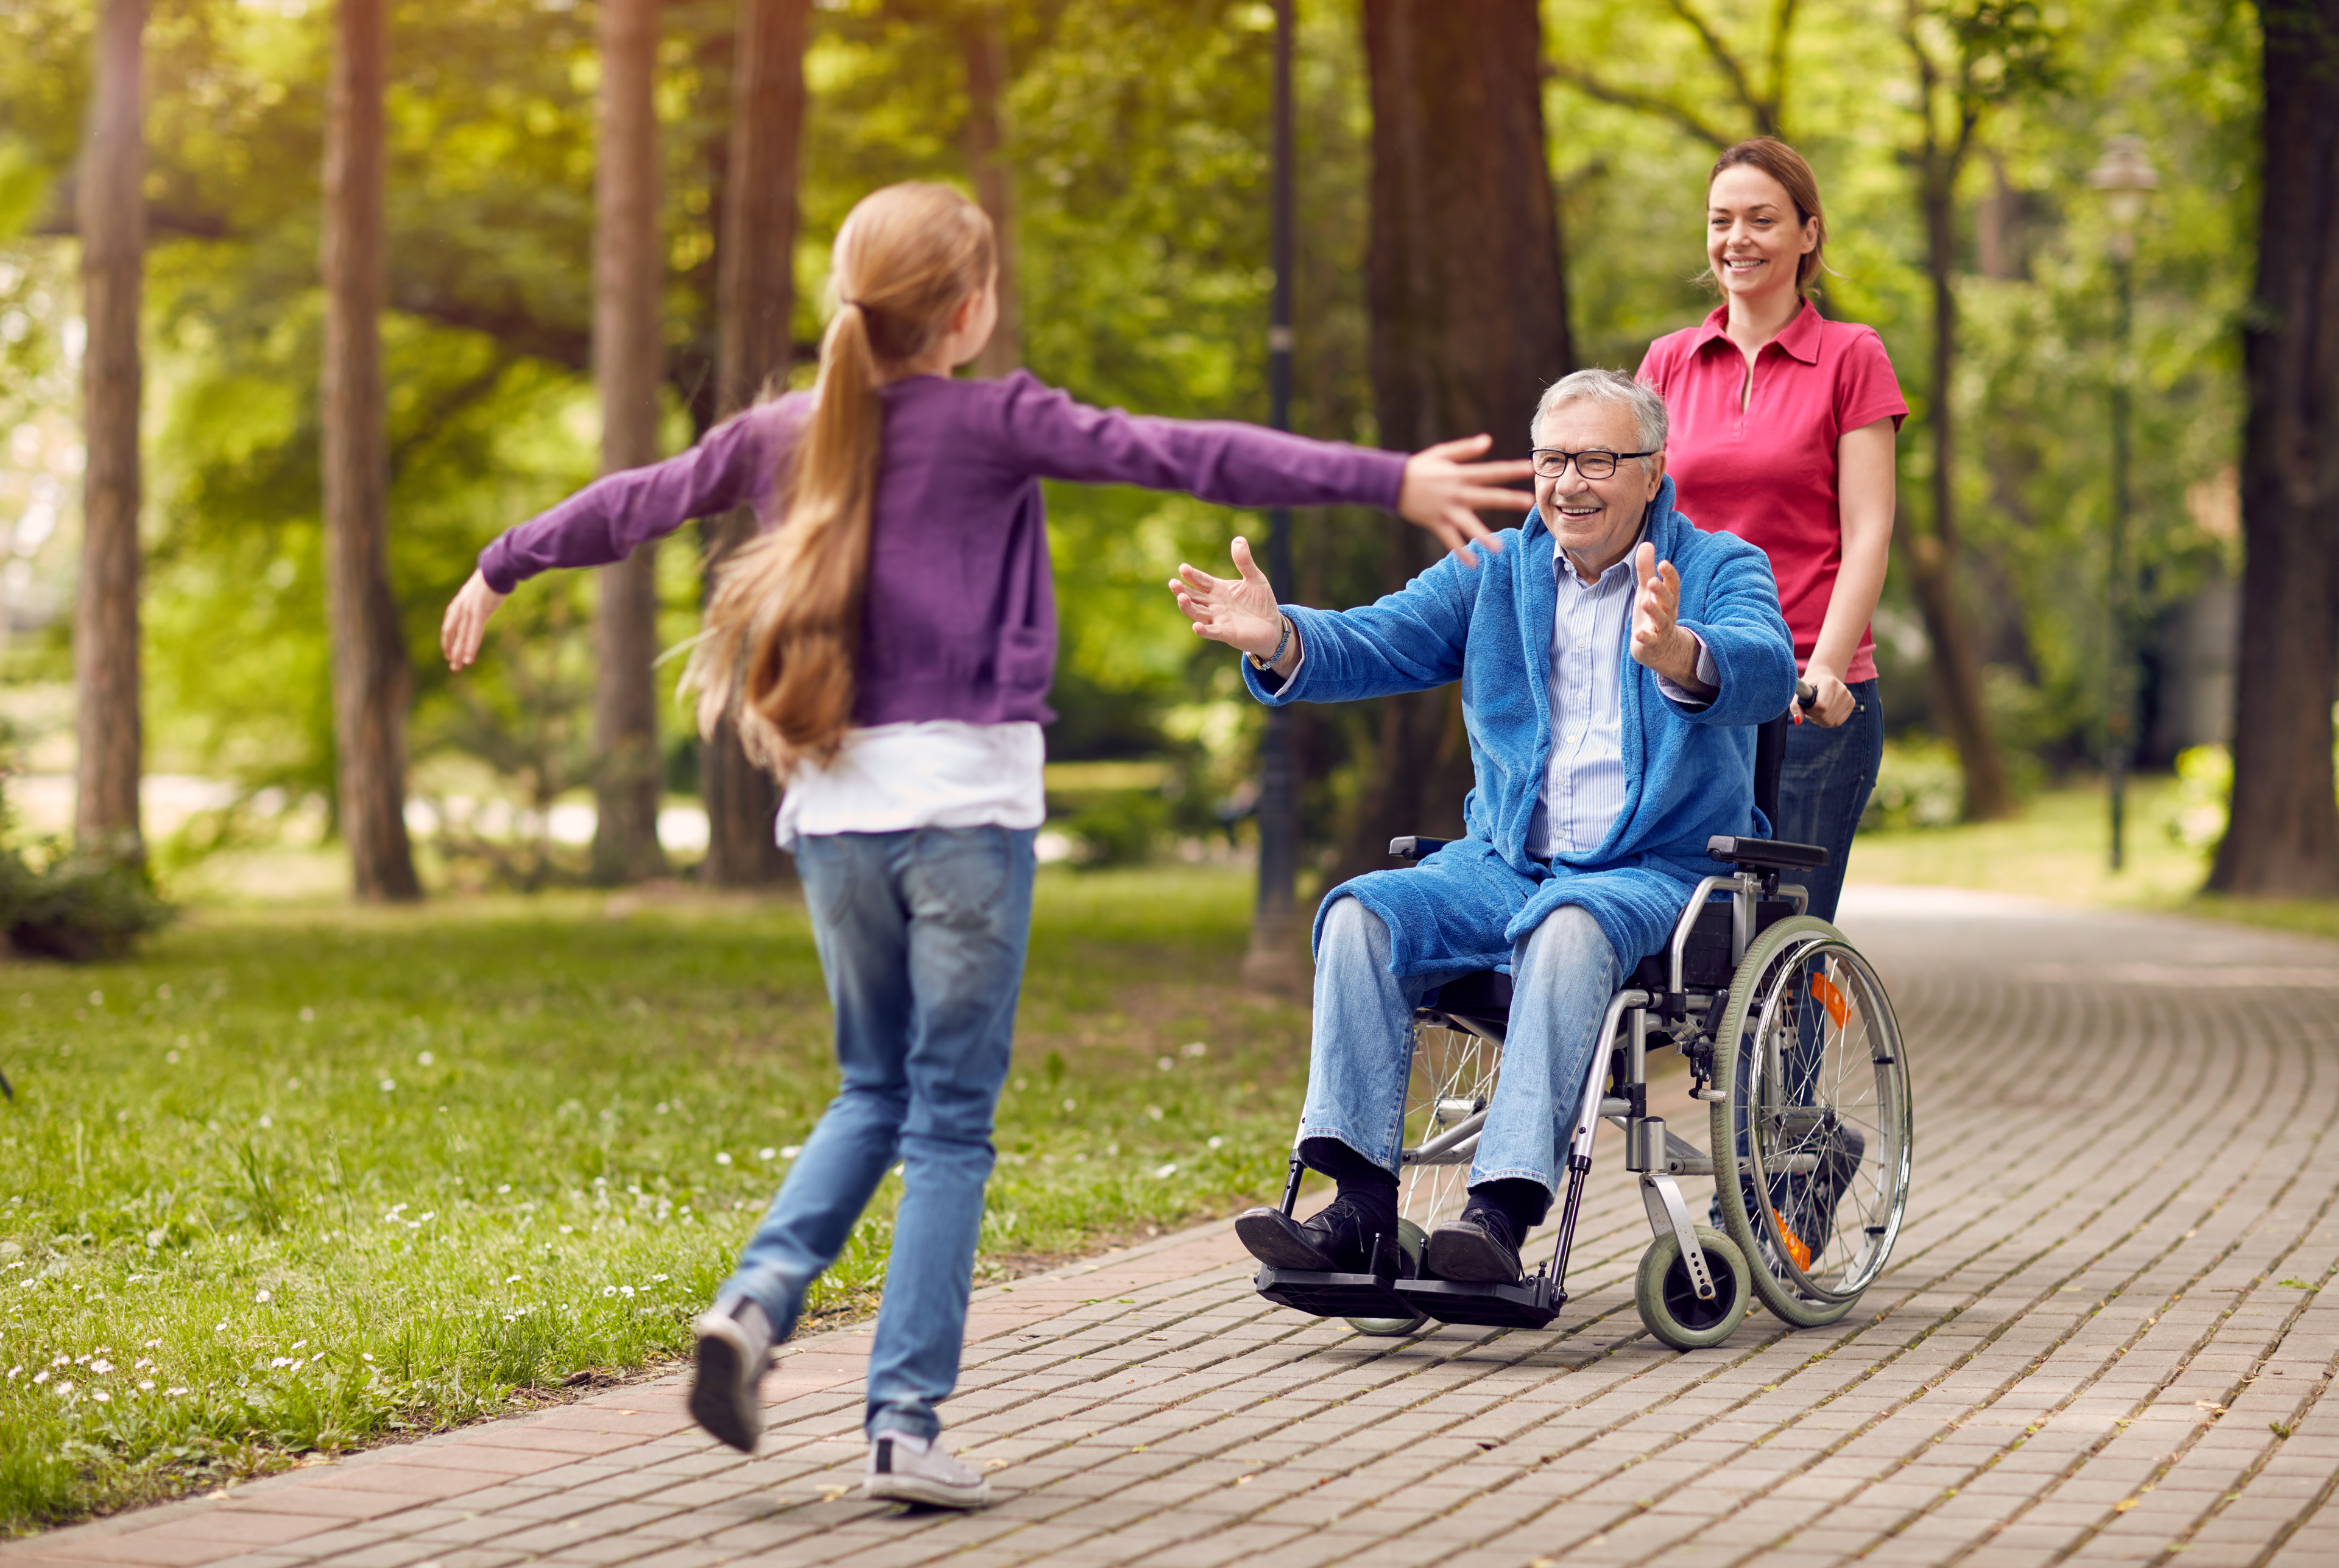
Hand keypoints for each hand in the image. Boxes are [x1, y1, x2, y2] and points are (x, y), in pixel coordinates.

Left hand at [441, 568, 507, 671]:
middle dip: (450, 649)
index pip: (449, 624)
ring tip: (457, 667)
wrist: (497, 566)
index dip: (447, 639)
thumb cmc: (493, 575)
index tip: (448, 651)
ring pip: (460, 636)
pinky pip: (473, 634)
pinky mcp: (479, 612)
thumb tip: (483, 599)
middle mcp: (460, 607)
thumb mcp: (481, 588)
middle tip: (451, 665)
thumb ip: (478, 598)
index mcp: (460, 601)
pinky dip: (470, 648)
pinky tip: (468, 660)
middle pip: (451, 632)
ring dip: (458, 653)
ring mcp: (468, 610)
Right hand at [1171, 537, 1292, 668]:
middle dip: (1182, 591)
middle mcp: (1214, 604)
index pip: (1200, 580)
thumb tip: (1238, 539)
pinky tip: (1196, 627)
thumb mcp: (1255, 578)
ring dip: (1188, 607)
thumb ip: (1245, 561)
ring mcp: (1218, 619)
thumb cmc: (1260, 602)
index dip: (1191, 575)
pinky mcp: (1226, 633)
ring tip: (1182, 599)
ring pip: (1197, 613)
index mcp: (1218, 589)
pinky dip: (1203, 630)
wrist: (1272, 626)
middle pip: (1193, 596)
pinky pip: (1212, 632)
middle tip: (1173, 583)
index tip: (1183, 568)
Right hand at [1396, 434, 1533, 565]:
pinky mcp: (1435, 523)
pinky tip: (1473, 564)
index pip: (1491, 471)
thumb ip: (1466, 449)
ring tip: (1499, 548)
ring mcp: (1446, 510)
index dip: (1510, 470)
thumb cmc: (1418, 467)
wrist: (1390, 482)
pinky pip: (1450, 540)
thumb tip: (1488, 440)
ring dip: (1484, 537)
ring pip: (1469, 525)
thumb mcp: (1442, 453)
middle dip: (1509, 499)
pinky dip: (1460, 552)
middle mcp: (1456, 493)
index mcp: (1460, 474)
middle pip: (1487, 497)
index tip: (1529, 468)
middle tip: (1529, 502)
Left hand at [1629, 542, 1708, 693]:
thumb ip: (1646, 569)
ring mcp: (1661, 629)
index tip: (1663, 563)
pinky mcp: (1653, 644)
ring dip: (1653, 611)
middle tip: (1652, 581)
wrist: (1662, 649)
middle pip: (1668, 600)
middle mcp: (1668, 612)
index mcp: (1668, 598)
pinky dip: (1645, 637)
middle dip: (1661, 590)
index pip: (1672, 585)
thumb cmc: (1654, 614)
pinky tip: (1638, 634)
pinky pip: (1651, 641)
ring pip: (1661, 620)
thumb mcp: (1648, 591)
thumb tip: (1646, 543)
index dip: (1669, 574)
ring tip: (1644, 601)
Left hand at [1802, 666, 1855, 726]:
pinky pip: (1836, 722)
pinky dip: (1826, 721)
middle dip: (1813, 716)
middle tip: (1810, 708)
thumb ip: (1795, 706)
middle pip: (1825, 716)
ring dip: (1819, 719)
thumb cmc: (1809, 686)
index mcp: (1830, 683)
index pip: (1821, 706)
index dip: (1810, 711)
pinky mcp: (1851, 704)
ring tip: (1816, 709)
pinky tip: (1823, 712)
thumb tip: (1797, 721)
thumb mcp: (1800, 693)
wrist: (1824, 678)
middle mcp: (1843, 690)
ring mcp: (1849, 697)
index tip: (1806, 706)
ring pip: (1830, 721)